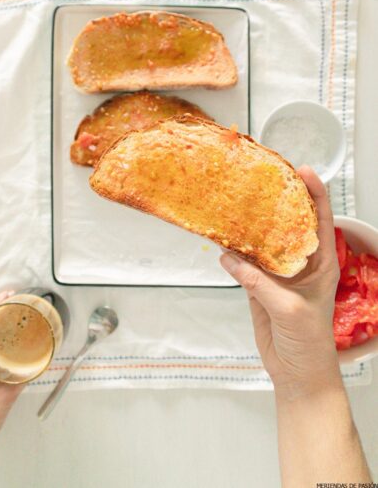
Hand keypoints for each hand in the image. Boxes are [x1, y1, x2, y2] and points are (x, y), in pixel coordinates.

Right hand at [220, 166, 340, 396]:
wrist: (297, 371)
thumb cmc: (308, 339)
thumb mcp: (288, 307)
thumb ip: (258, 282)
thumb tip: (229, 256)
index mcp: (321, 262)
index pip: (320, 220)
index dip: (315, 193)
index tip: (302, 170)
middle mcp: (300, 262)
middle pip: (289, 224)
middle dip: (278, 201)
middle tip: (263, 178)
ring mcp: (278, 273)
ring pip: (264, 242)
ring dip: (251, 226)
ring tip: (237, 202)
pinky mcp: (258, 286)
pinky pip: (245, 264)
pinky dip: (233, 252)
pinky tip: (222, 239)